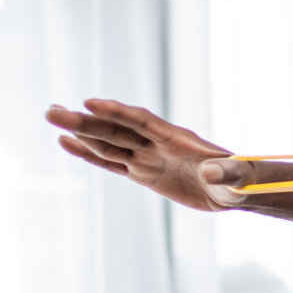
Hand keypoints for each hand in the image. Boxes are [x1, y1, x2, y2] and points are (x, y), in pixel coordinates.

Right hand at [46, 99, 247, 210]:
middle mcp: (158, 143)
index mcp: (178, 139)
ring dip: (81, 132)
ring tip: (52, 117)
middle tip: (52, 110)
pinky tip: (67, 143)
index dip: (117, 112)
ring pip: (109, 143)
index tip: (90, 103)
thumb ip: (225, 173)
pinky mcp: (143, 173)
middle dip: (85, 120)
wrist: (235, 189)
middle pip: (116, 129)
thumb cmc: (240, 181)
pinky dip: (89, 155)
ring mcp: (148, 157)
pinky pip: (112, 163)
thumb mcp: (236, 179)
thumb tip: (210, 172)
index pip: (142, 121)